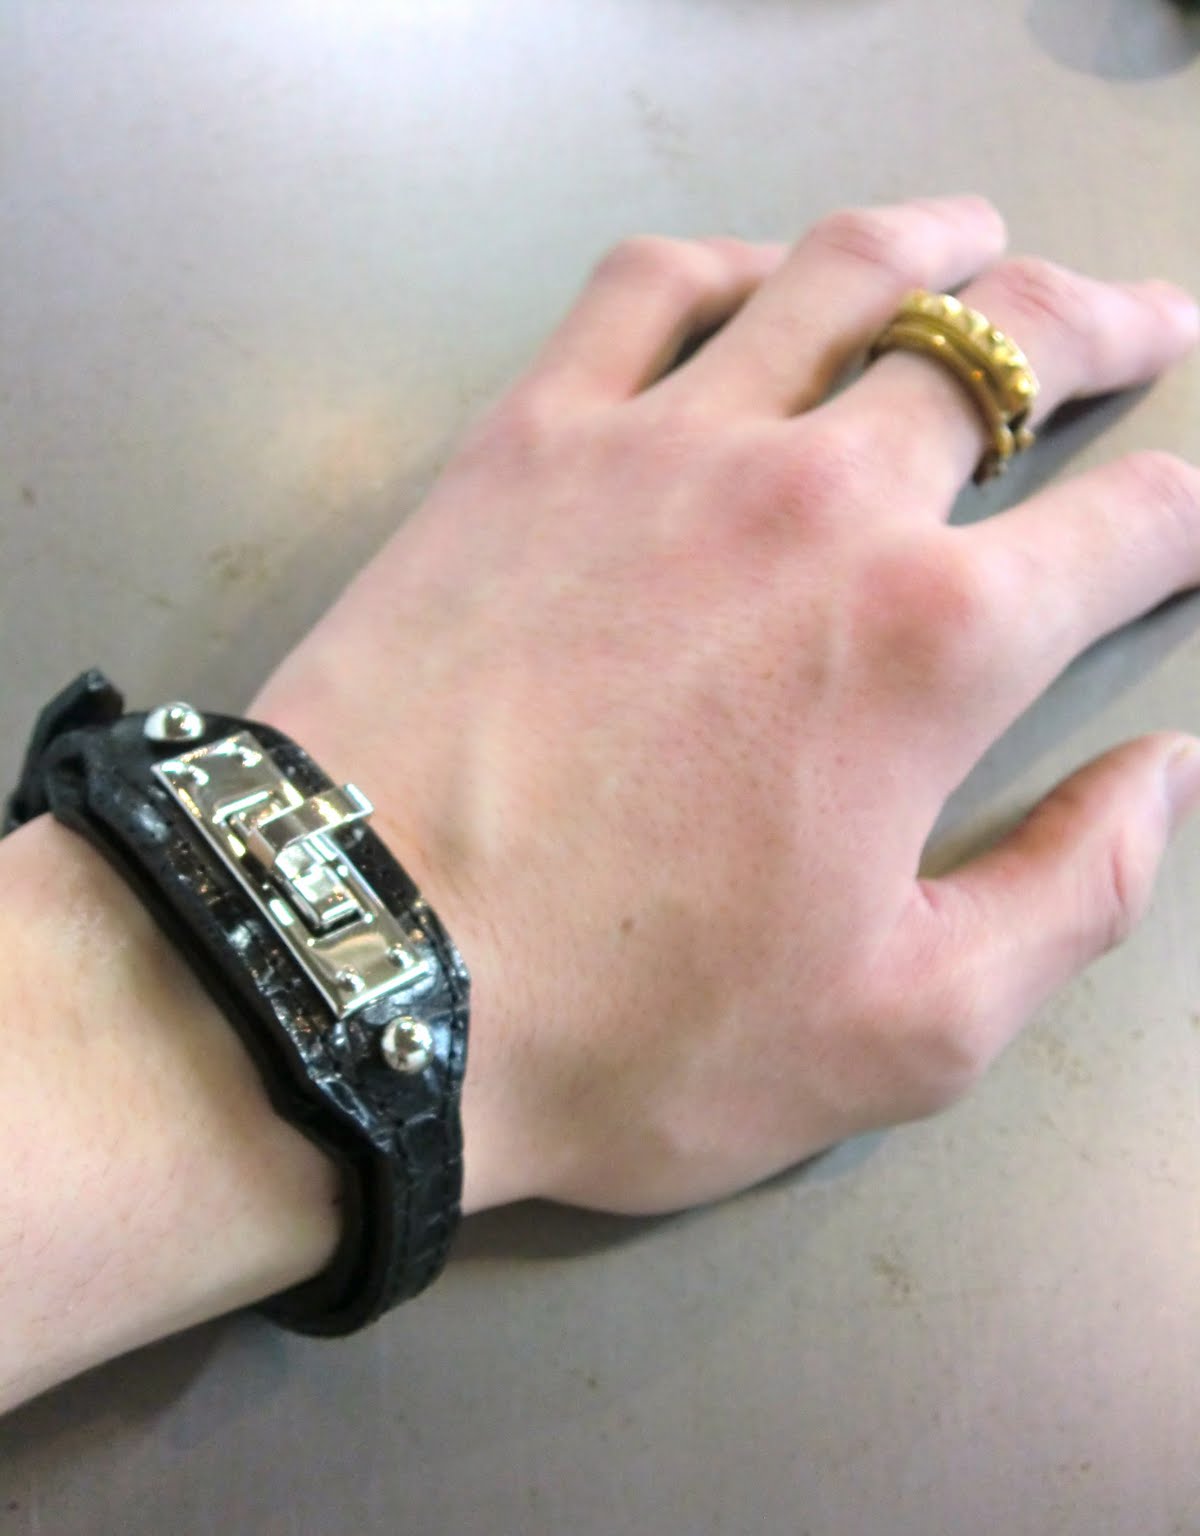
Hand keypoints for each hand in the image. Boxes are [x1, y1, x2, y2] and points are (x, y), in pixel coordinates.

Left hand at [252, 195, 1199, 1216]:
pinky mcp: (530, 437)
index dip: (1183, 516)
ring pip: (841, 274)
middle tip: (1142, 325)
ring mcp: (666, 446)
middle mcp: (821, 499)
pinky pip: (648, 288)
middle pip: (1004, 346)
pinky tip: (759, 286)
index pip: (1127, 525)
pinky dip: (729, 263)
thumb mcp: (906, 1031)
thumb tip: (1170, 775)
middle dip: (1101, 327)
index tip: (1185, 523)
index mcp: (937, 643)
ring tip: (983, 243)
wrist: (363, 968)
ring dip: (940, 247)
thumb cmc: (636, 1026)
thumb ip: (1071, 893)